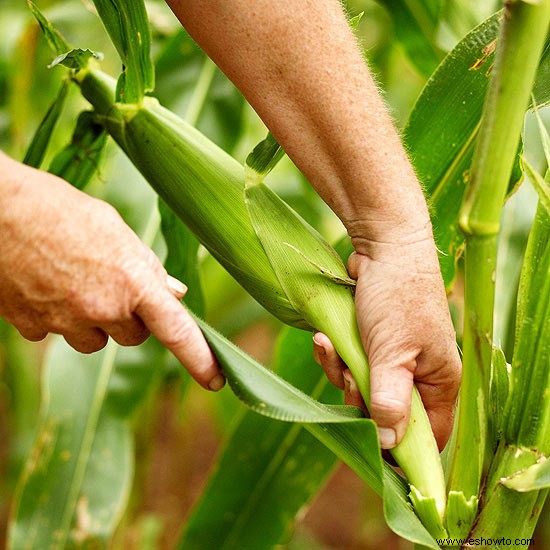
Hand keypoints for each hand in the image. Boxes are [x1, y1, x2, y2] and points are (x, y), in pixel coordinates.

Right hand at [0, 154, 223, 390]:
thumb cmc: (61, 208)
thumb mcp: (115, 229)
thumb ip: (147, 267)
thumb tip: (174, 293)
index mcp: (132, 280)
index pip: (177, 329)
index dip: (200, 358)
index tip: (216, 380)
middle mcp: (102, 308)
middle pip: (134, 336)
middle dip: (130, 318)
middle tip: (112, 286)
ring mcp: (65, 321)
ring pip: (96, 341)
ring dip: (95, 322)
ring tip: (74, 281)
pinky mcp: (33, 326)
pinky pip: (57, 334)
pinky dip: (58, 318)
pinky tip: (45, 285)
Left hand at [314, 237, 460, 450]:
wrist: (380, 248)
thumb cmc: (398, 296)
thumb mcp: (394, 350)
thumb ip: (390, 398)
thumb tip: (390, 442)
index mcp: (437, 382)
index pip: (426, 436)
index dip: (400, 447)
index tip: (370, 447)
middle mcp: (415, 375)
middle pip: (384, 416)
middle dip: (360, 399)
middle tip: (352, 376)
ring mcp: (387, 359)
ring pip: (358, 390)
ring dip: (339, 371)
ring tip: (332, 345)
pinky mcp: (365, 344)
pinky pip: (344, 365)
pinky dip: (332, 354)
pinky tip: (323, 337)